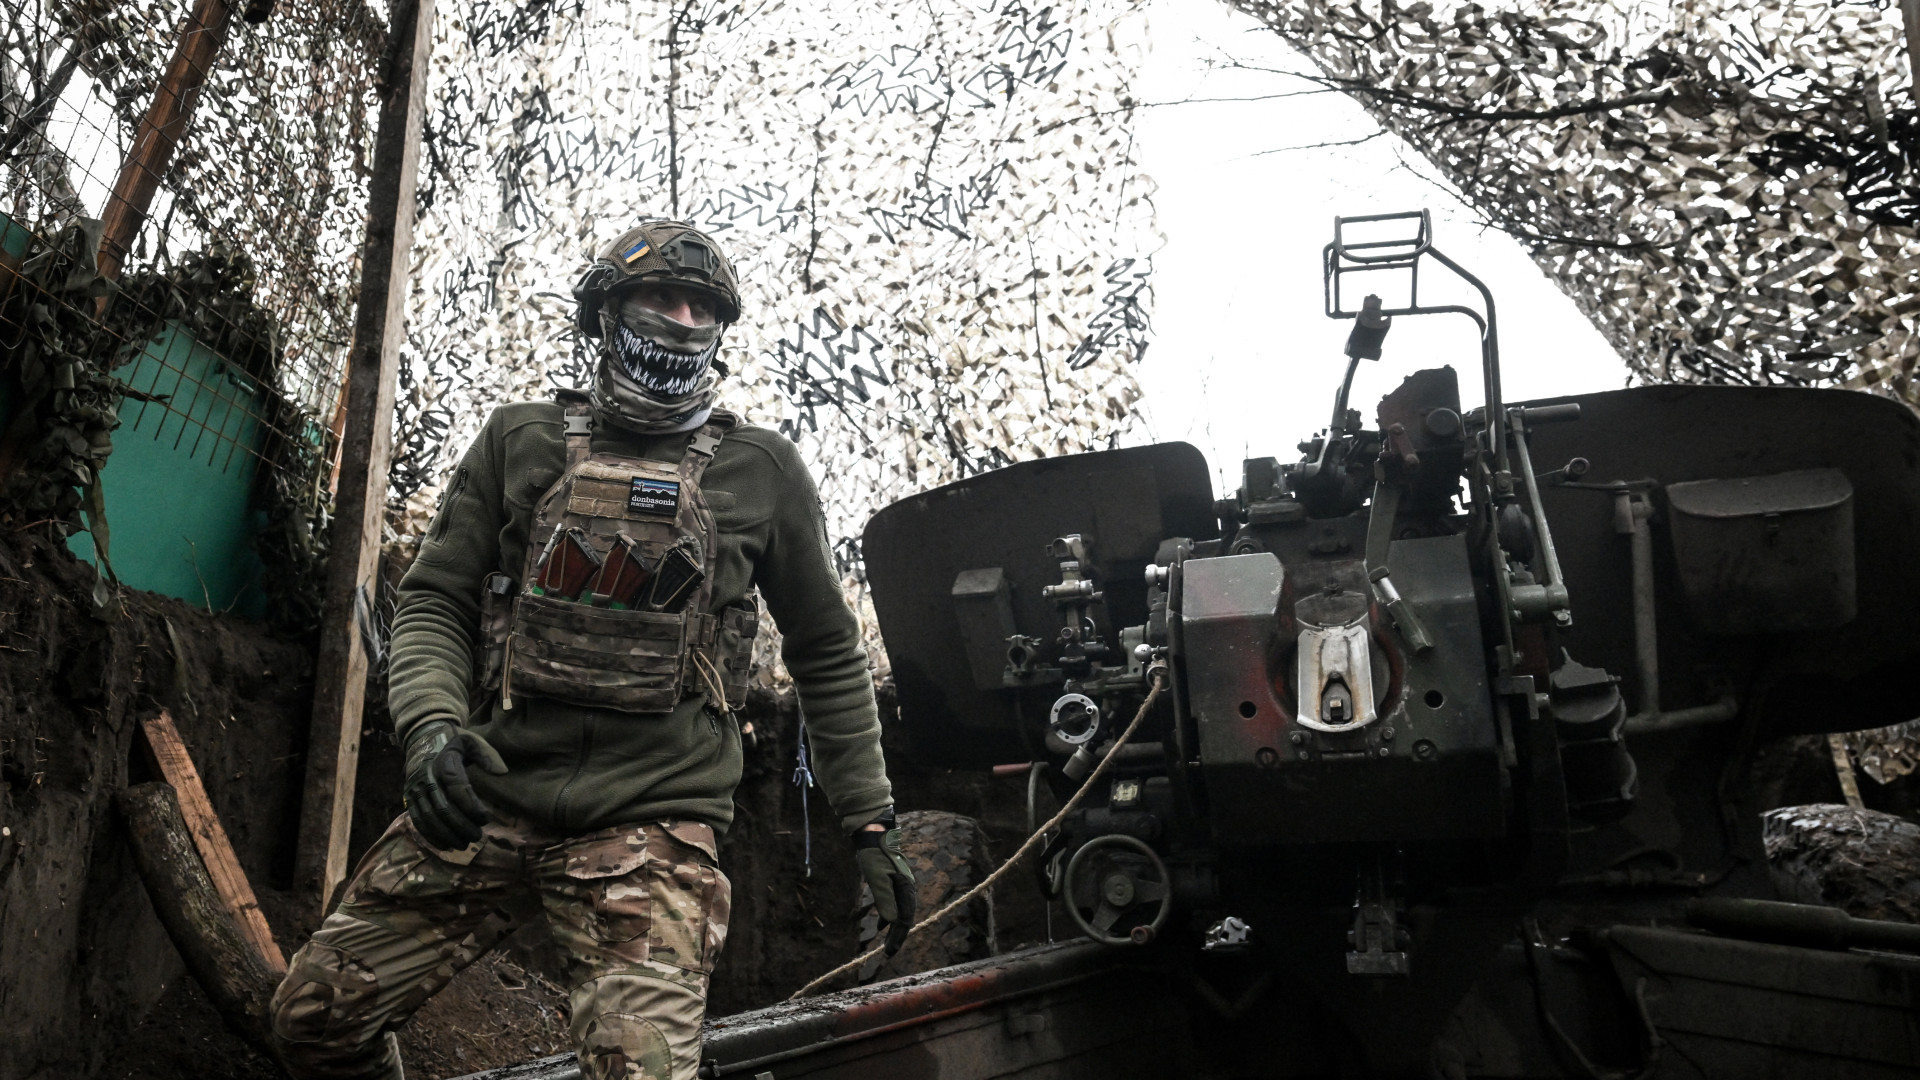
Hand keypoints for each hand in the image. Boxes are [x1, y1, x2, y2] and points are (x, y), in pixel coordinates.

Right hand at [403, 720, 507, 849]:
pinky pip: (417, 821)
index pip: (457, 788)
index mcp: (444, 762)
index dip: (471, 806)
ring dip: (447, 835)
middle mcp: (426, 778)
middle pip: (442, 808)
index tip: (486, 819)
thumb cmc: (454, 743)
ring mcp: (415, 789)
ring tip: (464, 844)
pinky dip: (431, 836)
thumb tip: (501, 772)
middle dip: (461, 826)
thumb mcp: (472, 740)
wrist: (424, 740)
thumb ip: (487, 754)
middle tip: (478, 837)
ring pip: (429, 818)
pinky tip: (446, 845)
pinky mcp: (409, 798)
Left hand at [853, 810, 916, 954]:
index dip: (898, 937)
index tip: (889, 952)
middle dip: (897, 936)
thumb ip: (884, 899)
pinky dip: (890, 916)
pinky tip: (882, 925)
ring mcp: (902, 885)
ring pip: (901, 911)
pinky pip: (895, 904)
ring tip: (887, 944)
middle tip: (888, 953)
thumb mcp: (876, 878)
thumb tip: (891, 921)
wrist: (873, 833)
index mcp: (906, 888)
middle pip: (905, 917)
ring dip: (894, 928)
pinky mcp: (894, 881)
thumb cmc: (874, 855)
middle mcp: (907, 888)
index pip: (905, 919)